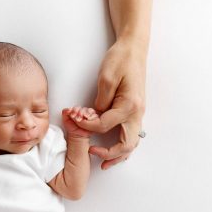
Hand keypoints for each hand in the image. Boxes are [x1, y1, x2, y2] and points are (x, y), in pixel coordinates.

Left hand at [61, 107, 94, 138]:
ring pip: (90, 111)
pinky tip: (88, 119)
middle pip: (84, 109)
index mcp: (76, 110)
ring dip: (86, 114)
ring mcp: (89, 115)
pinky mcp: (94, 119)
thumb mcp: (65, 120)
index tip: (72, 116)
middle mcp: (83, 112)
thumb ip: (65, 112)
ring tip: (84, 118)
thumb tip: (68, 109)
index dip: (75, 110)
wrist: (77, 135)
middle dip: (80, 113)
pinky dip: (92, 116)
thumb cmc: (71, 128)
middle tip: (78, 119)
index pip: (77, 107)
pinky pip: (95, 115)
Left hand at [86, 39, 146, 169]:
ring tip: (105, 163)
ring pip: (132, 142)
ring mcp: (138, 112)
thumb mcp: (106, 78)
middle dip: (110, 154)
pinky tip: (112, 146)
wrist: (134, 49)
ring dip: (119, 154)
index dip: (86, 126)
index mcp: (129, 105)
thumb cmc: (121, 59)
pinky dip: (122, 143)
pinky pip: (130, 133)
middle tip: (94, 157)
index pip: (103, 125)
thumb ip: (100, 101)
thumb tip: (94, 116)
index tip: (74, 121)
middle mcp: (137, 112)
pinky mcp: (134, 109)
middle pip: (126, 143)